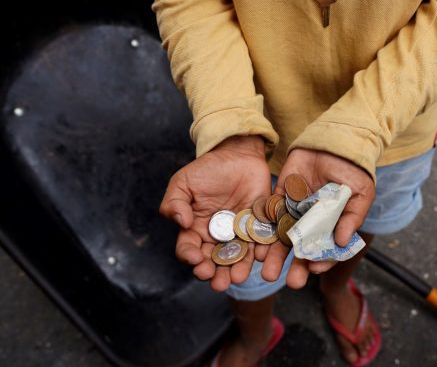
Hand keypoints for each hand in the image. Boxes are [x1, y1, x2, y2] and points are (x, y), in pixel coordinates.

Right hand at [160, 136, 270, 290]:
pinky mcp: (259, 227)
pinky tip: (261, 258)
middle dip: (215, 273)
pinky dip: (262, 252)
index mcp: (195, 230)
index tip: (195, 258)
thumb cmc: (207, 170)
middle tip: (217, 281)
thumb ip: (175, 203)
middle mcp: (217, 237)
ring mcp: (239, 234)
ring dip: (237, 269)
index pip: (189, 249)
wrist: (238, 155)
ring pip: (238, 257)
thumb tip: (181, 222)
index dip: (190, 256)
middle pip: (214, 261)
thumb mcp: (183, 183)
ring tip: (237, 277)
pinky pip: (261, 243)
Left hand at [256, 148, 374, 288]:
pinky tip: (256, 243)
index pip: (324, 250)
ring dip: (274, 255)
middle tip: (290, 283)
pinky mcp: (279, 198)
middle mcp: (310, 225)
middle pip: (300, 250)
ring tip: (267, 271)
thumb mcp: (360, 194)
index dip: (320, 261)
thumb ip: (351, 218)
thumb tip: (341, 243)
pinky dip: (262, 230)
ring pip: (281, 238)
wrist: (335, 144)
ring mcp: (293, 212)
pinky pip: (269, 216)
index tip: (313, 269)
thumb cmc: (353, 171)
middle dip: (294, 267)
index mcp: (330, 228)